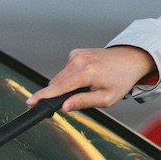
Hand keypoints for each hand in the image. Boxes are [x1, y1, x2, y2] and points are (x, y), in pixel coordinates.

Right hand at [29, 45, 155, 111]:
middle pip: (56, 83)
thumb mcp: (107, 98)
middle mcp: (78, 60)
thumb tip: (64, 107)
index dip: (43, 97)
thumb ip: (84, 102)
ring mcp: (76, 54)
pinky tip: (87, 77)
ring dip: (67, 86)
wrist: (131, 59)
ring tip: (88, 86)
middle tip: (76, 99)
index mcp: (86, 73)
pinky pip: (66, 70)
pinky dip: (71, 77)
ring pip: (60, 77)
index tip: (30, 102)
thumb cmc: (121, 80)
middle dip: (60, 94)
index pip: (58, 88)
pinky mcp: (76, 52)